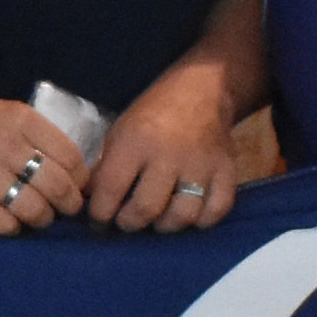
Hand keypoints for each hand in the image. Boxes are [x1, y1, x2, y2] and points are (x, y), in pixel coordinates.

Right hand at [0, 85, 68, 235]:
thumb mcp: (0, 114)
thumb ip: (33, 138)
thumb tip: (70, 173)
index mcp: (20, 120)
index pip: (70, 156)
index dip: (80, 178)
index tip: (76, 187)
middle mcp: (6, 145)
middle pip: (58, 186)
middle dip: (68, 204)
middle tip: (63, 209)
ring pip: (35, 210)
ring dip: (42, 219)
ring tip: (36, 217)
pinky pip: (5, 225)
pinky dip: (13, 228)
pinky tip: (8, 221)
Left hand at [79, 59, 243, 233]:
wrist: (202, 90)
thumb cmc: (153, 114)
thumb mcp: (119, 132)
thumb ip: (105, 168)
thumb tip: (90, 203)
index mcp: (135, 141)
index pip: (110, 190)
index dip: (100, 215)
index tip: (99, 223)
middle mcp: (169, 154)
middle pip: (146, 208)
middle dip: (130, 224)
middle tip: (127, 222)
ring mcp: (201, 164)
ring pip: (183, 215)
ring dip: (165, 226)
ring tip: (157, 220)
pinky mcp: (226, 170)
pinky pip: (217, 210)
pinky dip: (202, 220)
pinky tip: (190, 214)